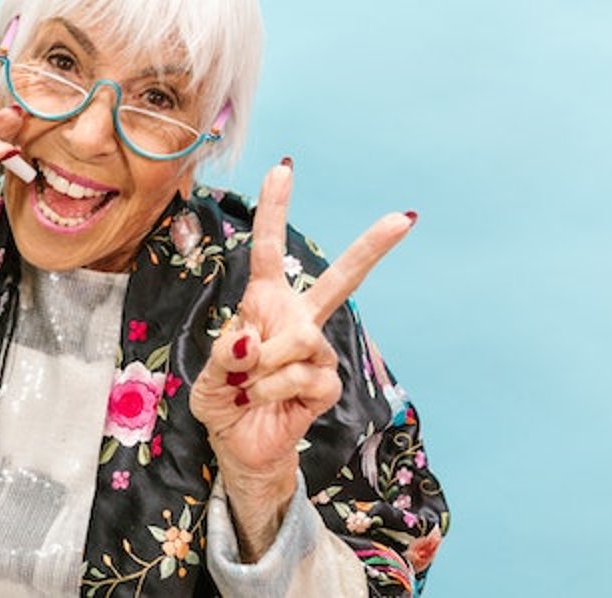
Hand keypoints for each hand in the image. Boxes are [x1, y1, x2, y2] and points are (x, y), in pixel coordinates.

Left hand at [189, 159, 413, 555]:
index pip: (268, 250)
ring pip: (299, 340)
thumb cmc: (222, 398)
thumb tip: (251, 339)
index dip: (275, 209)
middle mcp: (296, 320)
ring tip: (247, 384)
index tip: (283, 168)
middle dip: (372, 248)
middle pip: (340, 280)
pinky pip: (303, 375)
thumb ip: (223, 353)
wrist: (237, 443)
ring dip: (261, 366)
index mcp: (263, 303)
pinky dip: (273, 389)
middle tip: (405, 218)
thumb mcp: (206, 373)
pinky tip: (267, 399)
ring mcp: (316, 351)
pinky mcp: (326, 384)